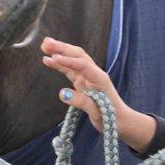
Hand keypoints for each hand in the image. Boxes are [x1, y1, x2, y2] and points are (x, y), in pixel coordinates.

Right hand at [40, 37, 156, 151]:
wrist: (120, 121)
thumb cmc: (111, 117)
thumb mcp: (97, 112)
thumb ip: (81, 101)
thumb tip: (62, 93)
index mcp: (99, 78)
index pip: (82, 65)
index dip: (67, 61)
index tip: (53, 58)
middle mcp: (93, 73)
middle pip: (77, 55)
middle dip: (62, 48)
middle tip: (45, 43)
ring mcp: (87, 76)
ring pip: (73, 59)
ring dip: (60, 51)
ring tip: (44, 45)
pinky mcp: (82, 81)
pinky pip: (70, 69)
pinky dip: (60, 63)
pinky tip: (49, 60)